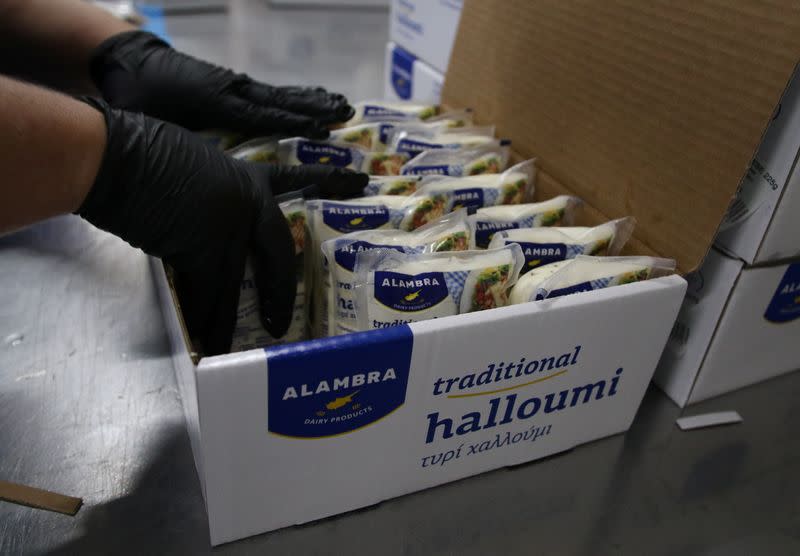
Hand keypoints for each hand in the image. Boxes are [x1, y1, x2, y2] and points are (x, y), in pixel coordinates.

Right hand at [77, 99, 364, 354]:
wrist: (119, 156)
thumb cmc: (146, 152)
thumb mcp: (195, 166)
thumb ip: (213, 194)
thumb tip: (208, 221)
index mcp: (247, 179)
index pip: (295, 183)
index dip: (328, 182)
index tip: (358, 183)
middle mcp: (248, 206)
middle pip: (278, 255)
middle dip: (278, 293)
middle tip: (281, 324)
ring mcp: (230, 230)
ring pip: (236, 288)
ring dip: (229, 323)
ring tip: (229, 348)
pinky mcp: (204, 251)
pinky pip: (207, 297)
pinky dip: (203, 320)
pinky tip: (205, 342)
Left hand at [89, 31, 353, 138]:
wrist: (126, 61)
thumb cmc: (139, 98)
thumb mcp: (154, 127)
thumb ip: (180, 148)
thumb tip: (201, 178)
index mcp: (216, 102)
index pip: (261, 114)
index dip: (291, 122)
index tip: (319, 131)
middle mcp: (233, 91)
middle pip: (281, 100)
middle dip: (315, 108)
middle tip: (345, 113)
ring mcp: (235, 86)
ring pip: (281, 94)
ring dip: (312, 100)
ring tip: (342, 105)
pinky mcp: (232, 86)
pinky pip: (270, 93)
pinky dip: (295, 98)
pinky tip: (312, 101)